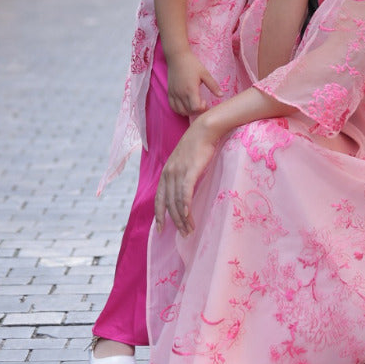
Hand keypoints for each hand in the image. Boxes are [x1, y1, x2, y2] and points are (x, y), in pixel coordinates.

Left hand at [154, 114, 220, 235]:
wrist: (205, 129)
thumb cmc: (198, 144)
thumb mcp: (184, 161)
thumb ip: (181, 175)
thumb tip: (184, 191)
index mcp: (166, 172)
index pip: (158, 199)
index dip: (158, 215)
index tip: (160, 230)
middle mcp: (169, 174)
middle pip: (168, 204)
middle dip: (174, 222)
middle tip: (184, 234)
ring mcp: (178, 172)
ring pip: (177, 202)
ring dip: (183, 218)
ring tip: (190, 230)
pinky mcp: (189, 171)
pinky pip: (185, 193)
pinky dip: (185, 206)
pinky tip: (188, 215)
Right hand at [166, 49, 220, 115]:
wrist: (177, 57)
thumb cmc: (192, 64)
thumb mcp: (205, 73)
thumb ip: (213, 86)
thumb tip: (221, 95)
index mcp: (191, 89)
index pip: (195, 108)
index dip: (202, 109)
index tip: (206, 102)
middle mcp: (181, 94)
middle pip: (189, 111)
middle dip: (198, 111)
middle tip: (203, 104)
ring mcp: (174, 94)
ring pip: (180, 111)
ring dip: (189, 112)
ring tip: (194, 105)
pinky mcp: (170, 92)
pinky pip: (173, 107)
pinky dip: (179, 110)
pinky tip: (185, 105)